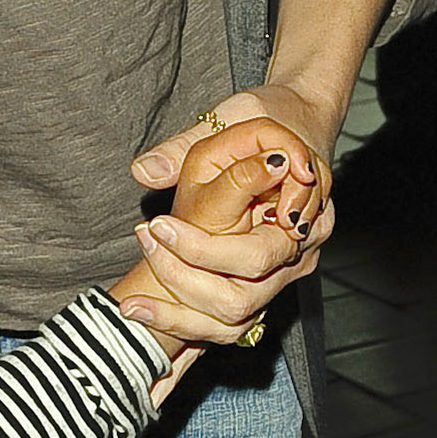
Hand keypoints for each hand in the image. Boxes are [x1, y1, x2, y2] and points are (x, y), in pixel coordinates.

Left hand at [111, 115, 333, 365]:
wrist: (298, 129)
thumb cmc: (266, 118)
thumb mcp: (229, 116)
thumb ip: (187, 144)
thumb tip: (143, 171)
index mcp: (301, 200)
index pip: (257, 242)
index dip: (204, 245)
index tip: (157, 228)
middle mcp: (303, 240)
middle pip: (247, 279)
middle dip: (189, 268)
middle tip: (145, 242)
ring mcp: (291, 265)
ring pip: (238, 309)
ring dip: (181, 307)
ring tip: (132, 302)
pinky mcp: (268, 282)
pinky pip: (232, 319)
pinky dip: (186, 321)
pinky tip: (141, 310)